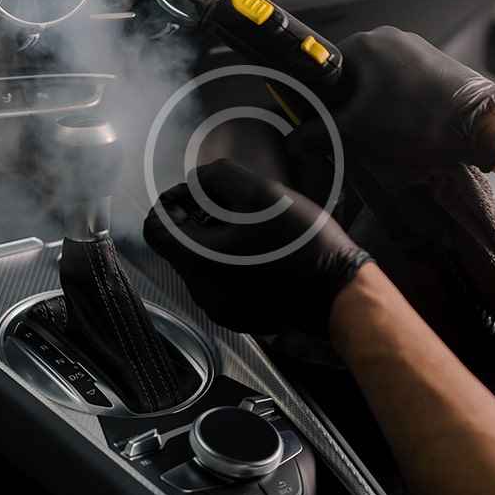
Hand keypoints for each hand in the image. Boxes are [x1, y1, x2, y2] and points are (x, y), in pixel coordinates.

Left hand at [143, 158, 371, 335]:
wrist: (340, 294)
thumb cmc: (302, 245)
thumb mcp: (261, 193)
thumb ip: (218, 178)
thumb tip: (196, 182)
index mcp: (199, 260)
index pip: (154, 228)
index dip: (171, 203)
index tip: (198, 195)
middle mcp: (201, 291)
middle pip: (178, 246)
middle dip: (198, 220)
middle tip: (233, 207)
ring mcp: (219, 308)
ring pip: (199, 264)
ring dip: (215, 241)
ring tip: (252, 229)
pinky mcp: (238, 316)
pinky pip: (219, 282)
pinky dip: (230, 263)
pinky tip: (260, 252)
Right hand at [292, 26, 494, 178]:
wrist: (482, 126)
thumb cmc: (416, 122)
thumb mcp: (359, 131)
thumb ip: (321, 132)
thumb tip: (295, 140)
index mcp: (366, 43)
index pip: (324, 69)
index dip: (319, 100)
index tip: (320, 123)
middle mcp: (391, 37)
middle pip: (353, 75)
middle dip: (349, 106)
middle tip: (351, 135)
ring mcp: (418, 48)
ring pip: (380, 81)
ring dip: (375, 108)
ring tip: (382, 136)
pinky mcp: (438, 65)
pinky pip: (405, 84)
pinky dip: (400, 105)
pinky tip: (407, 128)